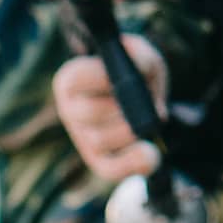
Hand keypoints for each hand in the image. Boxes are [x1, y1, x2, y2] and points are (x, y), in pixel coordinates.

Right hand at [53, 43, 169, 181]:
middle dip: (122, 108)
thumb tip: (142, 72)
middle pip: (89, 113)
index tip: (126, 77)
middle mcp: (71, 109)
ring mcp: (82, 137)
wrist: (143, 95)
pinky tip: (152, 154)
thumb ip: (140, 56)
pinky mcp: (98, 160)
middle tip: (143, 103)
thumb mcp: (140, 54)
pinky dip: (132, 164)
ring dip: (131, 132)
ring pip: (99, 141)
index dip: (103, 78)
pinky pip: (109, 168)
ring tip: (150, 122)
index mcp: (72, 78)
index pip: (76, 79)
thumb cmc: (135, 70)